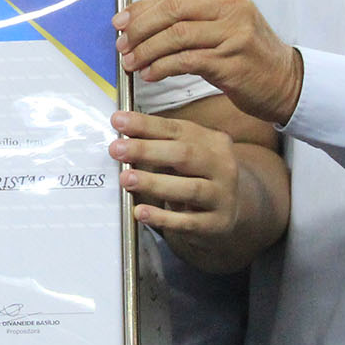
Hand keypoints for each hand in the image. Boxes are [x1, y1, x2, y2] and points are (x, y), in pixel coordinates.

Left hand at [109, 108, 241, 239]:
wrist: (228, 210)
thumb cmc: (198, 176)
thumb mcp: (185, 155)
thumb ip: (160, 145)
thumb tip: (123, 139)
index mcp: (213, 141)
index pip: (177, 129)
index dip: (146, 125)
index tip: (119, 121)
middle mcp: (222, 166)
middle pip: (184, 155)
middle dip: (147, 151)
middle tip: (117, 150)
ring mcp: (222, 196)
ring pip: (189, 189)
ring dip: (154, 183)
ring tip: (126, 179)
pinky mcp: (216, 223)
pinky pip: (188, 222)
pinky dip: (163, 218)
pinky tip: (142, 212)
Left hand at [114, 0, 302, 126]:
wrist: (285, 81)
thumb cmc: (247, 55)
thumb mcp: (224, 25)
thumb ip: (192, 17)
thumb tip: (142, 21)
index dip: (141, 8)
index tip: (120, 21)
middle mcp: (231, 9)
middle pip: (171, 11)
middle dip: (140, 27)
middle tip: (122, 43)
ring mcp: (233, 34)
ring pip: (175, 36)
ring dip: (147, 50)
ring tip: (131, 62)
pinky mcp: (230, 62)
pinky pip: (185, 61)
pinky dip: (162, 67)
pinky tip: (151, 74)